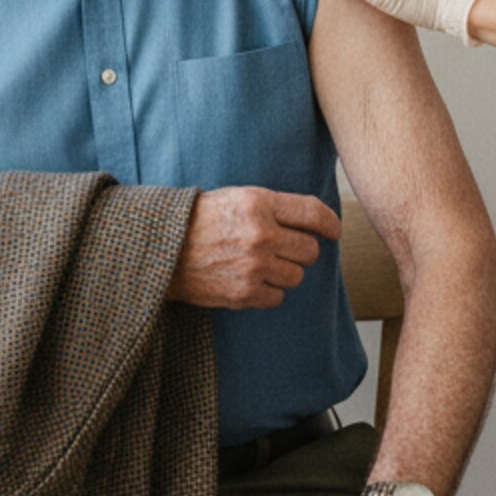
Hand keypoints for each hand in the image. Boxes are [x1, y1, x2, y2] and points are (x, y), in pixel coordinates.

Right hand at [166, 187, 340, 309]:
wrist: (162, 248)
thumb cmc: (201, 220)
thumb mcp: (238, 198)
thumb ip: (274, 207)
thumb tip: (314, 222)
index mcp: (260, 203)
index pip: (313, 213)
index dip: (330, 224)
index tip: (333, 231)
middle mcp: (260, 234)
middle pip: (310, 250)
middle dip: (300, 250)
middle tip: (282, 249)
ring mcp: (253, 265)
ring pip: (296, 276)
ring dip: (284, 272)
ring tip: (261, 264)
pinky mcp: (243, 293)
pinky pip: (277, 297)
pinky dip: (268, 292)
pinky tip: (250, 280)